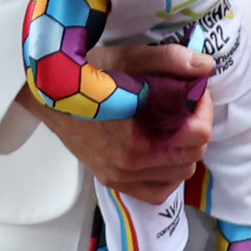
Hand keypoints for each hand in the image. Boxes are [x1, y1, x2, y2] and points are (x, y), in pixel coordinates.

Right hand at [26, 38, 214, 198]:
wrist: (45, 94)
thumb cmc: (82, 74)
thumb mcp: (126, 58)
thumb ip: (168, 60)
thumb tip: (206, 65)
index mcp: (137, 139)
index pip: (198, 135)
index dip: (203, 109)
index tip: (194, 92)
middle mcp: (130, 166)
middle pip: (192, 156)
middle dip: (196, 128)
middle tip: (185, 106)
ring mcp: (120, 177)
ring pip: (179, 175)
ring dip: (184, 152)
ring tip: (173, 128)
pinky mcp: (112, 181)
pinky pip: (156, 192)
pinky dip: (168, 176)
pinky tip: (162, 154)